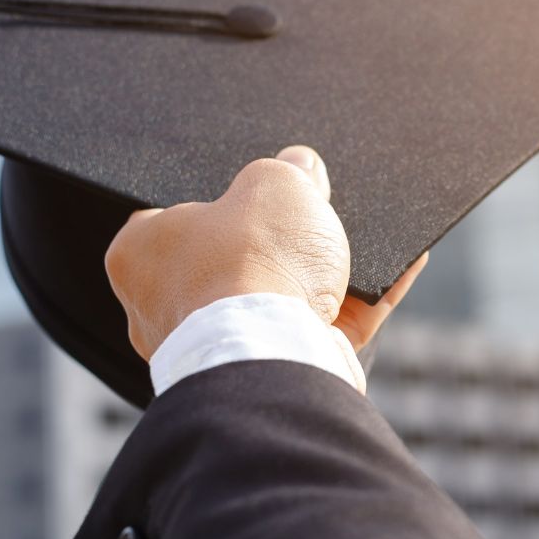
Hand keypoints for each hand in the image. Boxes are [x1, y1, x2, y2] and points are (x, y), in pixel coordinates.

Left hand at [105, 145, 425, 359]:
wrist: (276, 354)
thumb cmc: (250, 266)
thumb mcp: (274, 184)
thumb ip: (288, 170)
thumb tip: (302, 168)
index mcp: (139, 255)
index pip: (173, 216)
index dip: (222, 198)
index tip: (260, 189)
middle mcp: (166, 309)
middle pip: (232, 259)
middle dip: (277, 239)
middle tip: (312, 211)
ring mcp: (220, 346)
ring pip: (279, 297)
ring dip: (321, 274)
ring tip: (361, 241)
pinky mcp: (275, 371)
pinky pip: (326, 327)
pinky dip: (362, 302)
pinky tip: (400, 267)